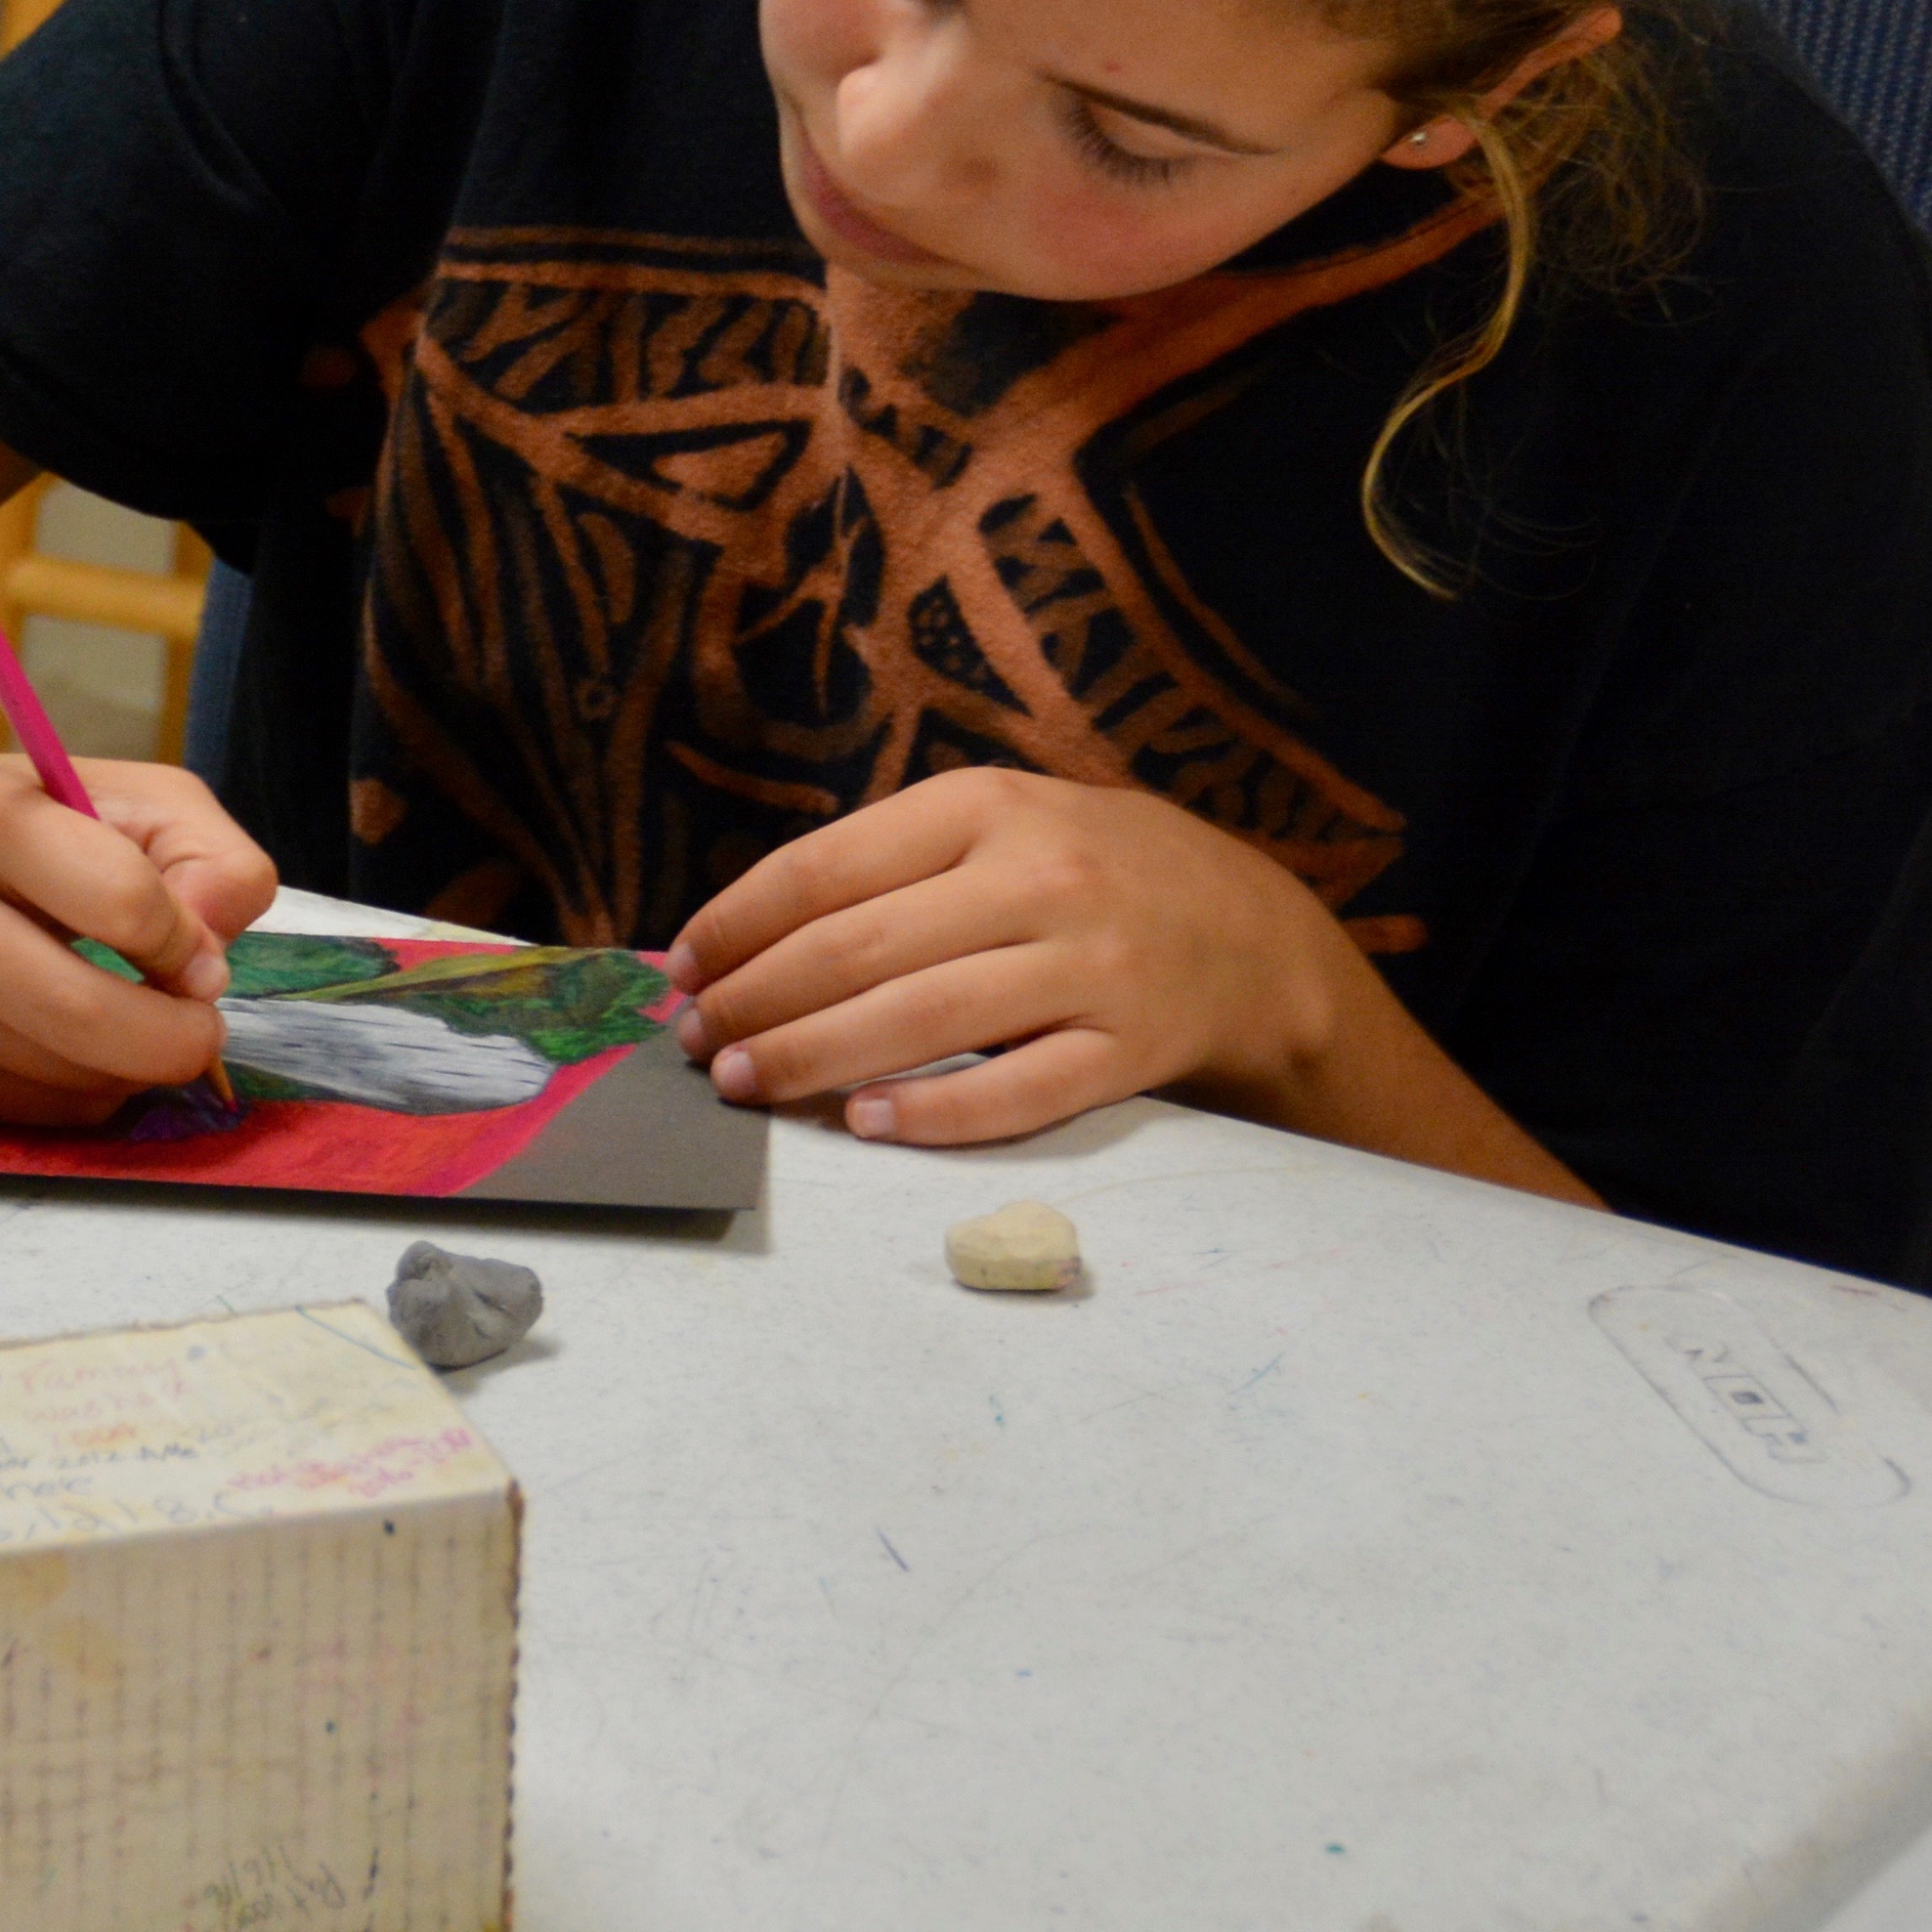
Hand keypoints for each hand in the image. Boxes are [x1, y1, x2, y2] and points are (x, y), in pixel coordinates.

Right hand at [0, 747, 278, 1126]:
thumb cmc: (32, 819)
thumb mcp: (136, 797)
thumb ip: (211, 860)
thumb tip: (210, 967)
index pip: (121, 900)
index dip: (185, 936)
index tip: (190, 944)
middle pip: (83, 1013)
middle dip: (177, 1037)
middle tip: (200, 1026)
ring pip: (66, 1075)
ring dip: (133, 1065)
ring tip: (131, 1018)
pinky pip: (39, 1111)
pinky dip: (88, 1089)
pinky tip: (76, 1041)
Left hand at [662, 765, 1369, 1146]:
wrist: (1254, 934)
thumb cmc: (1089, 874)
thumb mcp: (1000, 824)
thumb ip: (889, 866)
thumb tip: (739, 935)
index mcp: (984, 807)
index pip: (823, 870)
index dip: (735, 927)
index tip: (678, 970)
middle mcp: (1038, 878)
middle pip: (857, 951)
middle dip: (756, 1003)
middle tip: (696, 1045)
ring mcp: (1090, 966)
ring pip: (920, 1021)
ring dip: (813, 1060)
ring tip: (747, 1085)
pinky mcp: (1131, 1049)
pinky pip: (1015, 1093)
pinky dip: (931, 1114)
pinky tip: (864, 1125)